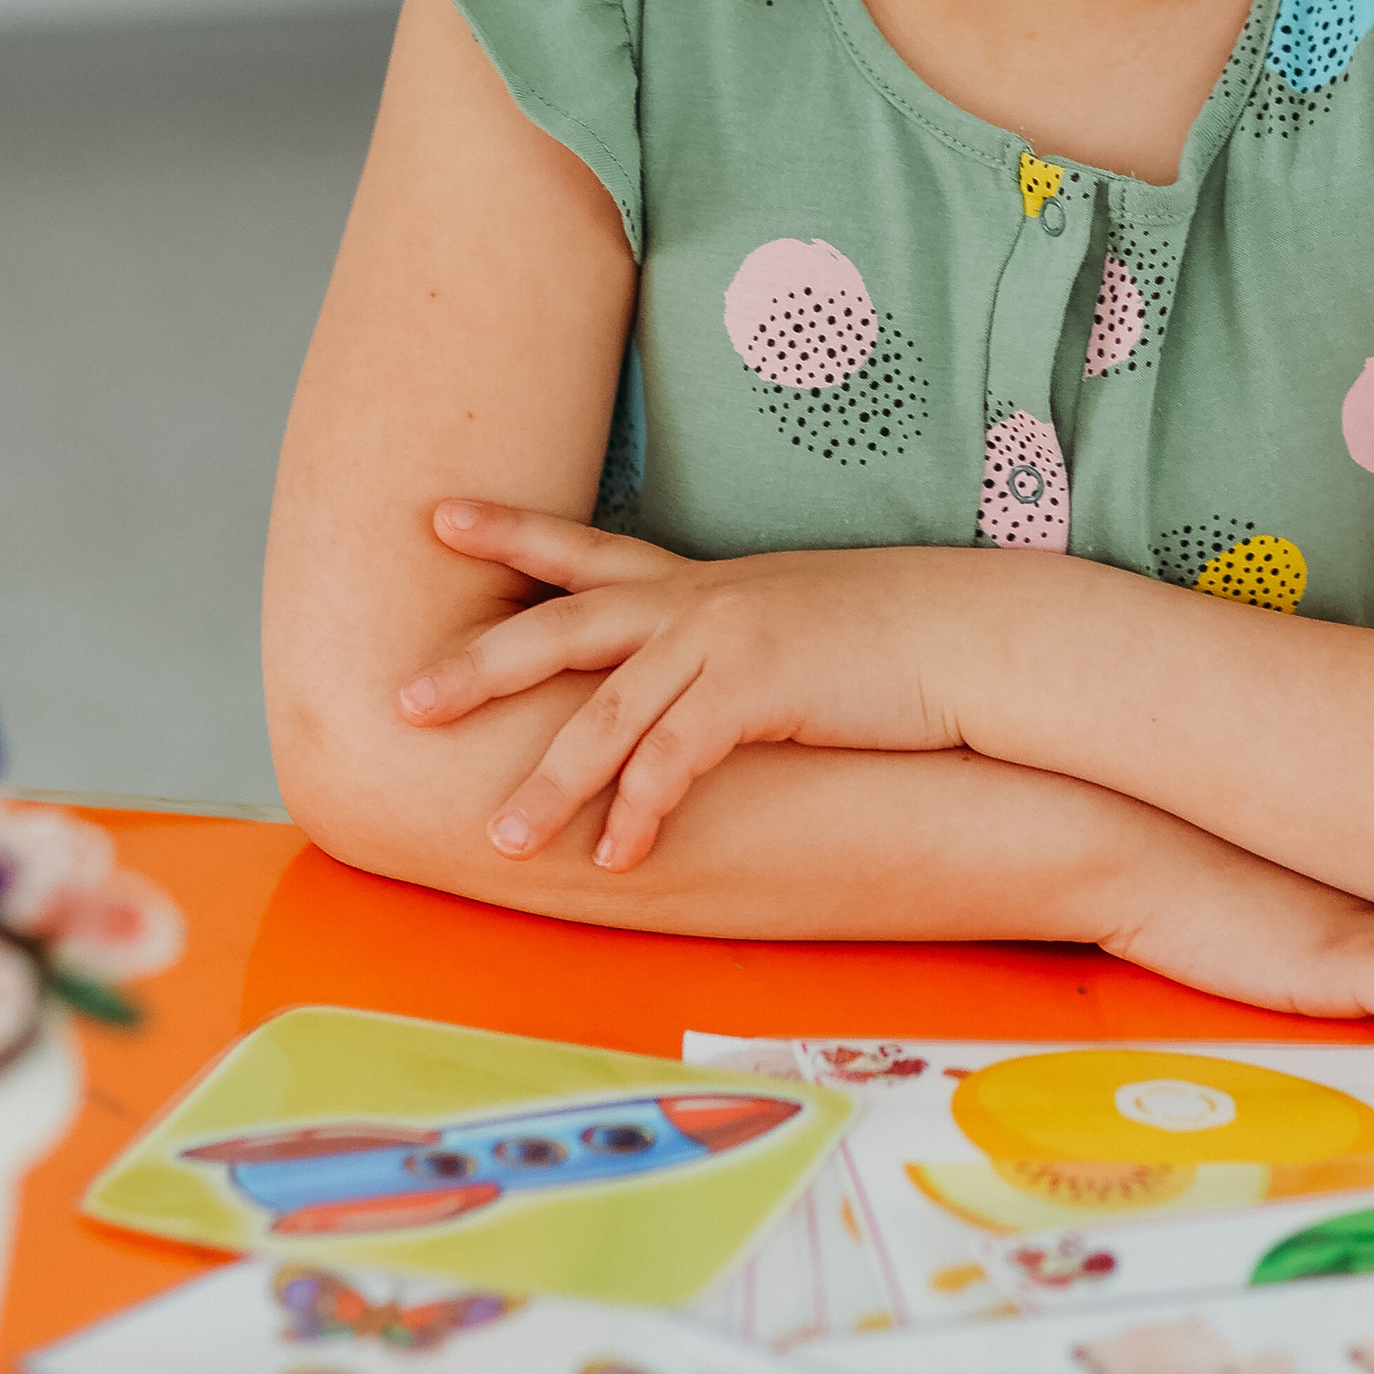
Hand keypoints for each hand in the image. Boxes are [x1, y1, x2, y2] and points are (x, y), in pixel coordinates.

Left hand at [396, 505, 966, 873]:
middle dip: (479, 664)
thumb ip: (729, 646)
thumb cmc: (889, 635)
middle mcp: (698, 602)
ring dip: (549, 782)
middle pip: (562, 625)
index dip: (509, 530)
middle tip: (404, 699)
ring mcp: (725, 639)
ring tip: (499, 841)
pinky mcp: (760, 688)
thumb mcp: (791, 621)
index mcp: (699, 583)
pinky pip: (678, 757)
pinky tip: (615, 859)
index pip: (584, 548)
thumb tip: (692, 684)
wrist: (968, 631)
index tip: (435, 513)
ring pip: (607, 712)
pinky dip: (641, 811)